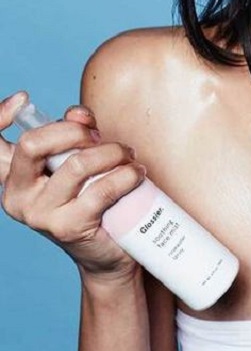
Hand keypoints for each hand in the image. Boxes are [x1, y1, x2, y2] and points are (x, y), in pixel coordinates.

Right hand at [0, 91, 146, 283]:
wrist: (107, 251)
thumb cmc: (90, 196)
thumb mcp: (76, 158)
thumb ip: (74, 130)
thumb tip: (78, 114)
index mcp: (14, 176)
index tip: (22, 98)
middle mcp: (17, 196)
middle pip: (33, 144)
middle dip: (73, 131)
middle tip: (99, 136)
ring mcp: (40, 215)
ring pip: (77, 163)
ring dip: (111, 152)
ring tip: (128, 156)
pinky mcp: (69, 227)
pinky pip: (102, 189)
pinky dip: (126, 175)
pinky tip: (136, 173)